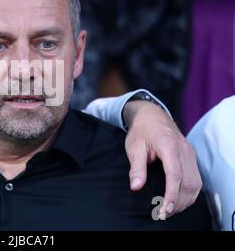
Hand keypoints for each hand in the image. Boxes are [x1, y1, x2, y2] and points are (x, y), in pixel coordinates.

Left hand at [123, 100, 201, 219]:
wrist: (151, 115)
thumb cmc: (141, 131)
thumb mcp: (134, 147)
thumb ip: (136, 168)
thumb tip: (136, 187)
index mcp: (169, 146)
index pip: (175, 175)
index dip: (171, 195)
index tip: (165, 209)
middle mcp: (183, 151)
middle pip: (188, 183)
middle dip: (178, 202)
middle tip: (163, 213)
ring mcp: (190, 153)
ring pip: (195, 183)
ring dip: (185, 199)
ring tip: (171, 209)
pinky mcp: (191, 157)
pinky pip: (196, 178)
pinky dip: (190, 192)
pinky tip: (179, 199)